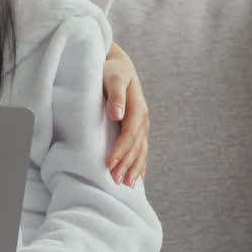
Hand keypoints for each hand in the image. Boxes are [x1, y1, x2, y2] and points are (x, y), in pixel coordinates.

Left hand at [103, 42, 149, 186]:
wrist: (118, 66)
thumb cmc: (111, 71)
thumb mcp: (113, 77)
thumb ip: (116, 95)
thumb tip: (117, 114)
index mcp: (137, 108)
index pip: (129, 134)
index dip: (120, 150)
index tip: (109, 164)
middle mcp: (143, 119)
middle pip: (136, 147)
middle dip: (126, 165)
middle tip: (115, 182)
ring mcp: (142, 125)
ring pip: (141, 151)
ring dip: (134, 169)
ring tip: (126, 186)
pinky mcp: (138, 129)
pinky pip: (142, 150)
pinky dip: (140, 165)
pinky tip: (137, 178)